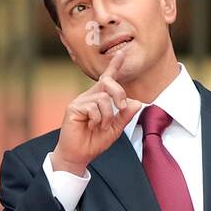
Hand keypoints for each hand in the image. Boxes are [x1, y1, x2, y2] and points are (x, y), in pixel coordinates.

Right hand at [49, 49, 142, 175]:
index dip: (114, 66)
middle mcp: (89, 97)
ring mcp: (79, 101)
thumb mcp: (115, 129)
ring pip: (103, 98)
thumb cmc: (93, 142)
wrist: (78, 156)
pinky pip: (92, 107)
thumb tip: (137, 103)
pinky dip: (97, 119)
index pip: (107, 79)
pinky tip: (90, 126)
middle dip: (120, 93)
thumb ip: (125, 116)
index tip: (122, 54)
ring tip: (100, 126)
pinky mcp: (73, 107)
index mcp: (98, 99)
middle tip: (122, 107)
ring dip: (107, 115)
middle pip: (108, 82)